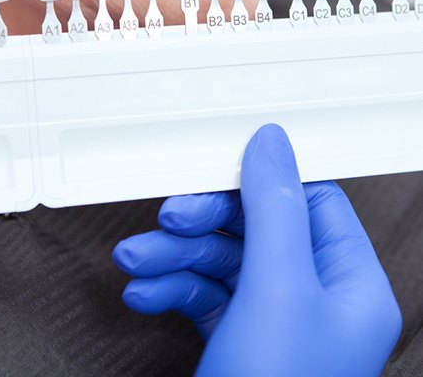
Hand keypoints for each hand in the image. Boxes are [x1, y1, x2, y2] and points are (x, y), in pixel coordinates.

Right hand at [113, 124, 401, 376]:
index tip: (221, 168)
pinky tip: (145, 292)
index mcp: (348, 284)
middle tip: (167, 218)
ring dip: (174, 256)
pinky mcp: (236, 341)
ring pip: (222, 261)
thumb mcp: (277, 291)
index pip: (311, 202)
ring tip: (137, 261)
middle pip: (256, 229)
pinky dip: (172, 288)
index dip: (266, 183)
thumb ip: (275, 210)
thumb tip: (272, 143)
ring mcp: (273, 322)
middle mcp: (314, 300)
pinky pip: (203, 295)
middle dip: (203, 223)